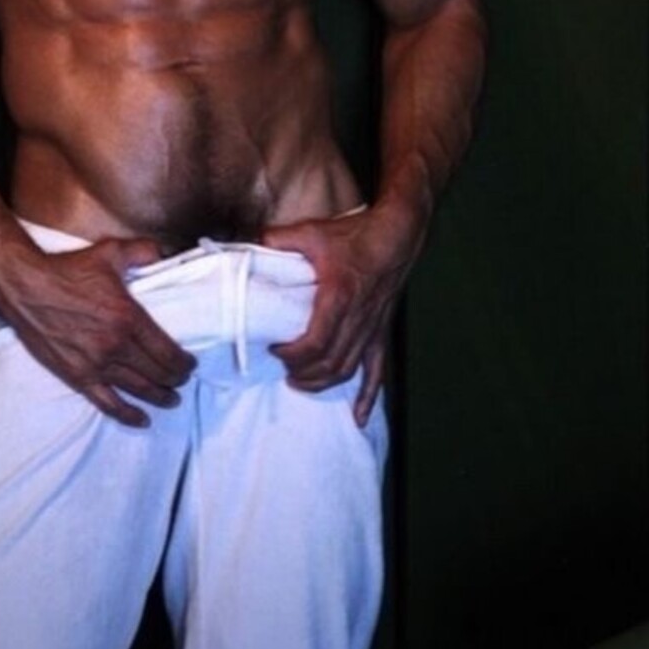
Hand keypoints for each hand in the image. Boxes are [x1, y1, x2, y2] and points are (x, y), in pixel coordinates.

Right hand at [0, 237, 196, 428]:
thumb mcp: (110, 252)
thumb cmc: (68, 269)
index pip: (167, 351)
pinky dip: (128, 414)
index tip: (191, 364)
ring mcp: (96, 365)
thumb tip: (162, 253)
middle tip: (183, 380)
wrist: (26, 287)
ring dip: (159, 397)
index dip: (184, 362)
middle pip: (157, 373)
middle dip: (175, 379)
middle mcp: (116, 346)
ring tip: (171, 400)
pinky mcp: (77, 376)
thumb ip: (142, 251)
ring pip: (138, 390)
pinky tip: (142, 419)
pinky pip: (108, 403)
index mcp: (128, 318)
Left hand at [260, 207, 423, 424]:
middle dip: (302, 372)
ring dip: (323, 384)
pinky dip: (369, 397)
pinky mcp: (381, 332)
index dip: (292, 354)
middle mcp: (357, 319)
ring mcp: (372, 329)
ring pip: (348, 370)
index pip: (314, 343)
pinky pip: (377, 371)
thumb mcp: (312, 231)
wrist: (397, 235)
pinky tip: (360, 416)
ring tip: (300, 383)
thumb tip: (251, 243)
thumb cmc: (356, 234)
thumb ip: (279, 238)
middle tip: (281, 367)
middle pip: (329, 363)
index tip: (273, 349)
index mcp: (338, 297)